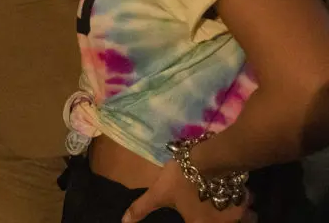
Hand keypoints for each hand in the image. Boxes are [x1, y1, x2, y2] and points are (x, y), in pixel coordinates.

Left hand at [123, 159, 254, 222]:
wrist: (209, 157)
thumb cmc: (182, 179)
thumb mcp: (158, 192)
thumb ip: (141, 208)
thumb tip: (124, 222)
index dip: (200, 221)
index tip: (197, 217)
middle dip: (229, 219)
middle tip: (219, 212)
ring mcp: (238, 209)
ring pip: (246, 217)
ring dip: (241, 214)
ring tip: (231, 205)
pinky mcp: (246, 194)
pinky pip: (249, 202)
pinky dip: (245, 200)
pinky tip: (237, 191)